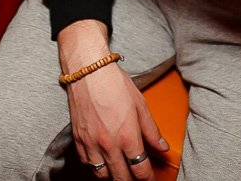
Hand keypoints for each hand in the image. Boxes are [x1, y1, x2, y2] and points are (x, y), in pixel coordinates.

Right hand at [59, 22, 166, 180]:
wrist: (88, 70)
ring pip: (102, 175)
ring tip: (119, 173)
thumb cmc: (114, 83)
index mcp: (128, 137)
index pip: (141, 170)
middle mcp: (109, 144)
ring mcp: (91, 143)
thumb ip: (151, 130)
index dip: (147, 178)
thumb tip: (162, 146)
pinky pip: (86, 163)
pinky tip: (102, 163)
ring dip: (112, 177)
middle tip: (136, 178)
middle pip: (121, 177)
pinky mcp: (78, 138)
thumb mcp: (140, 105)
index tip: (150, 179)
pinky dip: (95, 168)